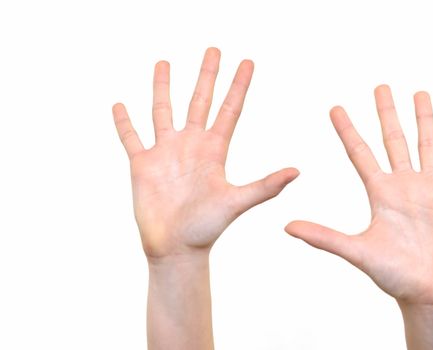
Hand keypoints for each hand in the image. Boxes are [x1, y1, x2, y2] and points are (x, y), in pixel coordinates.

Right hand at [113, 48, 298, 261]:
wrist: (176, 248)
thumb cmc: (207, 228)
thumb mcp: (237, 202)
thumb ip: (265, 186)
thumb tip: (298, 171)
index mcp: (214, 150)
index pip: (229, 109)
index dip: (238, 86)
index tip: (248, 62)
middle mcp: (191, 145)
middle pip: (200, 101)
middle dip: (207, 75)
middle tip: (214, 49)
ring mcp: (165, 152)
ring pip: (163, 111)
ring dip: (163, 87)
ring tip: (165, 62)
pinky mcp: (142, 164)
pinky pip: (131, 137)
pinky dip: (124, 122)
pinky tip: (119, 105)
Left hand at [285, 85, 432, 307]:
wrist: (429, 294)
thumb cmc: (393, 275)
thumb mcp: (357, 252)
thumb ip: (324, 237)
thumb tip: (286, 227)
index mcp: (380, 193)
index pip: (360, 153)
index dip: (347, 130)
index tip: (334, 108)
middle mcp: (405, 185)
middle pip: (394, 140)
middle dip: (387, 113)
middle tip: (379, 86)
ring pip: (429, 145)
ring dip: (425, 120)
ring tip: (420, 93)